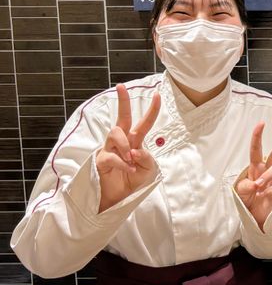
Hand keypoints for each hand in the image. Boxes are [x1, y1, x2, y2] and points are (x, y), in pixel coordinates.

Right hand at [97, 84, 160, 211]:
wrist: (117, 198)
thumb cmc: (132, 180)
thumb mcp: (148, 170)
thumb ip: (147, 158)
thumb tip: (135, 150)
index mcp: (135, 142)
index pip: (144, 123)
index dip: (151, 110)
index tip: (157, 94)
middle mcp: (122, 142)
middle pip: (121, 117)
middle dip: (122, 101)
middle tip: (120, 86)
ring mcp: (110, 149)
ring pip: (115, 133)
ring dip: (125, 145)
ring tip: (130, 159)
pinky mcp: (101, 160)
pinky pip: (112, 157)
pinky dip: (122, 163)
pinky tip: (129, 170)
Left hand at [236, 123, 271, 229]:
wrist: (256, 219)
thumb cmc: (248, 201)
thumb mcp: (241, 193)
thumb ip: (245, 186)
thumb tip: (254, 183)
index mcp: (255, 168)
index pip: (256, 150)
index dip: (258, 136)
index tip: (261, 124)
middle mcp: (267, 171)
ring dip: (268, 174)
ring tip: (259, 185)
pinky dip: (270, 191)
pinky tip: (266, 197)